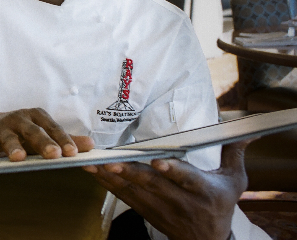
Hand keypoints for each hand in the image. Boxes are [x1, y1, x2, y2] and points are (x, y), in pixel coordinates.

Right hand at [0, 107, 93, 161]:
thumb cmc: (21, 131)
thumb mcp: (42, 132)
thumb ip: (65, 140)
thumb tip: (91, 146)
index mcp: (36, 116)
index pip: (53, 128)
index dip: (63, 140)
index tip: (74, 153)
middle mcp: (19, 119)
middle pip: (33, 131)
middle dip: (43, 143)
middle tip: (54, 155)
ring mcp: (2, 127)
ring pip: (9, 138)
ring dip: (13, 147)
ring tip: (19, 158)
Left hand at [84, 140, 251, 239]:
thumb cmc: (220, 205)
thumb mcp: (234, 182)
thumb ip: (233, 153)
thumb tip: (246, 131)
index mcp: (203, 191)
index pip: (187, 180)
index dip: (173, 171)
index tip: (159, 162)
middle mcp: (179, 201)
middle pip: (153, 185)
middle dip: (131, 173)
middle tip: (112, 161)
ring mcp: (159, 208)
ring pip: (133, 191)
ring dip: (111, 177)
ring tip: (94, 163)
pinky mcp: (145, 210)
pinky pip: (124, 197)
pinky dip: (108, 184)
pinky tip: (94, 172)